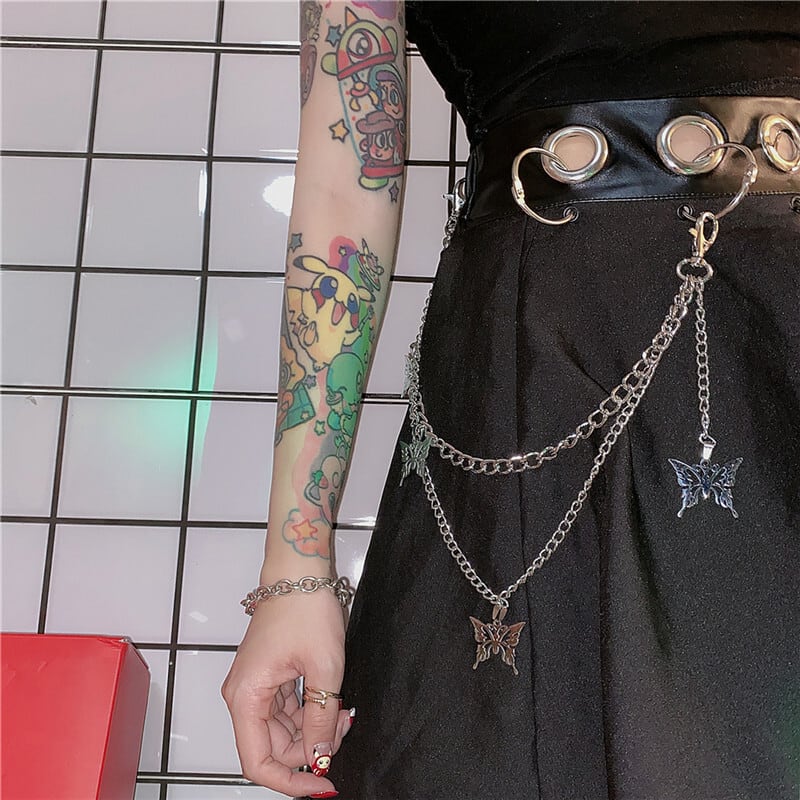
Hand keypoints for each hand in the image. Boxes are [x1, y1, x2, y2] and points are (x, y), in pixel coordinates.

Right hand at [221, 589, 352, 796]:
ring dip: (314, 731)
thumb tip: (321, 759)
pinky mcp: (269, 676)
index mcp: (245, 698)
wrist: (299, 570)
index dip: (291, 782)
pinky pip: (287, 710)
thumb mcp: (324, 668)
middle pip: (273, 748)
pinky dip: (310, 713)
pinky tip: (334, 703)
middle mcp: (243, 696)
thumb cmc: (307, 610)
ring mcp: (255, 686)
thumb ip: (321, 719)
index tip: (325, 784)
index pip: (258, 763)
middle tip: (344, 729)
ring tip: (344, 712)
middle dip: (311, 749)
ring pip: (283, 731)